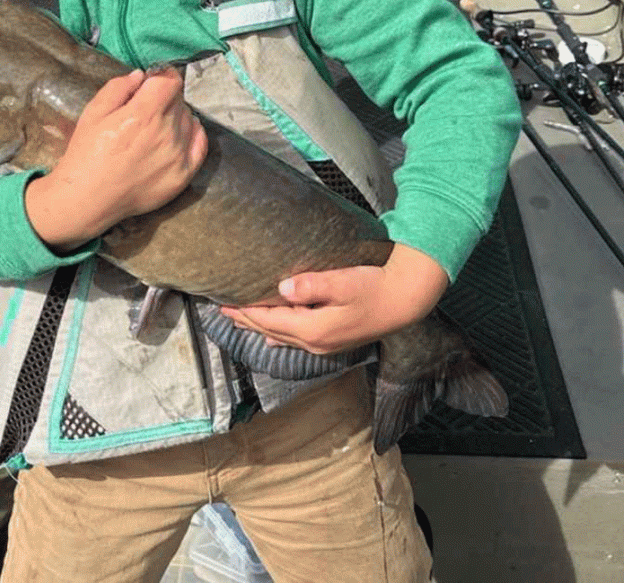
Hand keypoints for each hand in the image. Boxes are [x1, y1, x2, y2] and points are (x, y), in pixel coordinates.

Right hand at [25, 67, 207, 250]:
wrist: (88, 198)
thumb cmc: (86, 154)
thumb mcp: (93, 112)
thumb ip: (118, 87)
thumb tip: (141, 75)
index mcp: (144, 113)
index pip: (171, 81)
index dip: (163, 75)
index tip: (154, 80)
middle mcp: (166, 132)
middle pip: (179, 100)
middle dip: (164, 98)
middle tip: (146, 108)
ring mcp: (178, 155)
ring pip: (189, 120)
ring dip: (176, 116)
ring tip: (155, 127)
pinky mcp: (183, 175)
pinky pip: (200, 143)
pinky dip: (193, 133)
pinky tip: (178, 135)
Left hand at [218, 244, 448, 353]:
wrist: (404, 301)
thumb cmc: (374, 287)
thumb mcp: (343, 282)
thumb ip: (312, 285)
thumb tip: (282, 289)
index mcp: (313, 329)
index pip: (270, 320)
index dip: (246, 313)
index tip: (225, 305)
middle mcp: (316, 343)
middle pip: (272, 331)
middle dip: (247, 321)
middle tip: (223, 312)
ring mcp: (325, 345)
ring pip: (283, 337)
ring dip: (261, 328)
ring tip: (241, 321)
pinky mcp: (333, 341)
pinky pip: (296, 340)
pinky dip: (279, 334)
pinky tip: (272, 337)